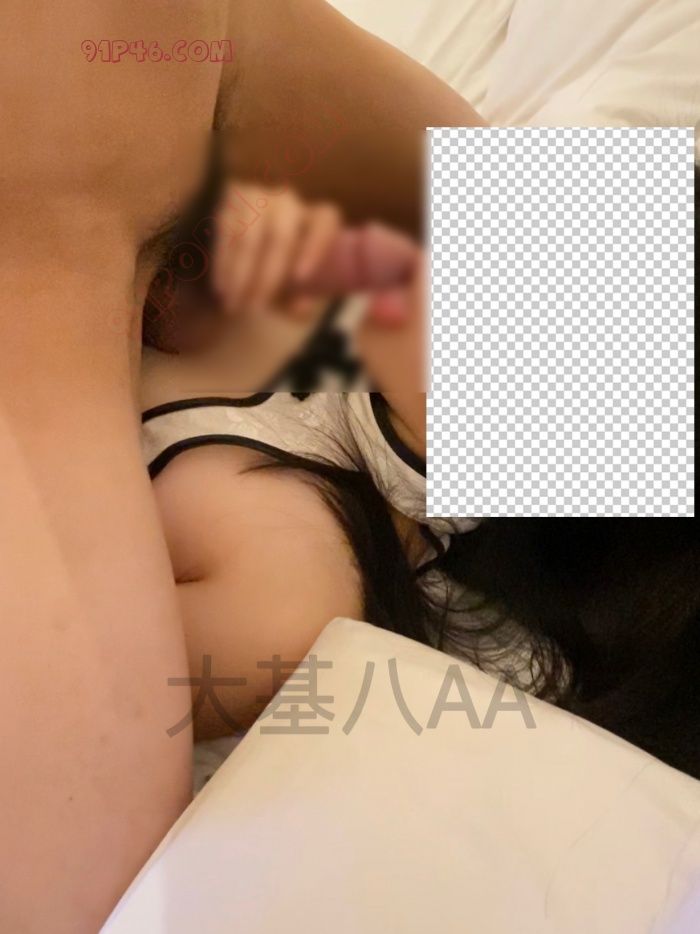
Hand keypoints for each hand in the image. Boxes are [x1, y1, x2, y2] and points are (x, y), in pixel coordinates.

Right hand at [213, 182, 342, 313]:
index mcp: (318, 218)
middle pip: (282, 236)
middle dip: (267, 276)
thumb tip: (300, 308)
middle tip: (255, 307)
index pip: (325, 222)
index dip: (314, 247)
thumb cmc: (283, 275)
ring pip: (249, 237)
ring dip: (240, 275)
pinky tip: (222, 288)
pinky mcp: (235, 197)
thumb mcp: (296, 291)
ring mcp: (261, 196)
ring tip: (234, 304)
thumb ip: (301, 300)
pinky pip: (227, 233)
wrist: (251, 249)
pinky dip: (224, 265)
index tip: (301, 278)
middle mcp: (291, 203)